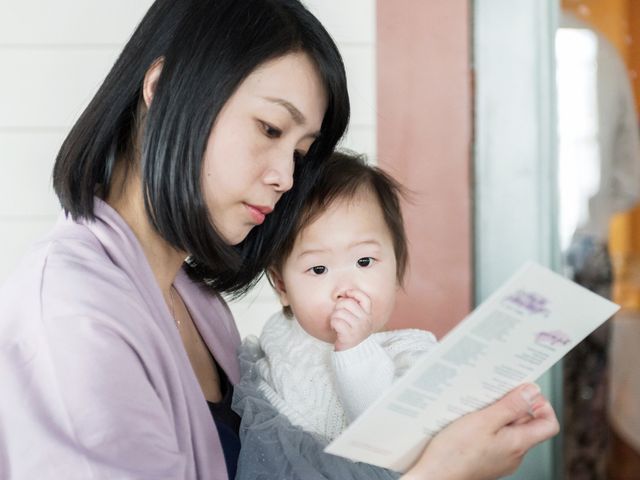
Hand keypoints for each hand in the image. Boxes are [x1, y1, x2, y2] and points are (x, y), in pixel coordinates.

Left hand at [330, 289, 372, 350]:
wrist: (352, 354)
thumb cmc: (351, 334)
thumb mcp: (357, 320)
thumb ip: (354, 309)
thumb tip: (342, 296)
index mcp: (368, 316)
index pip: (365, 299)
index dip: (355, 293)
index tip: (346, 294)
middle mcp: (365, 321)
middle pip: (348, 303)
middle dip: (338, 306)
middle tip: (337, 313)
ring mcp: (358, 328)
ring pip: (339, 312)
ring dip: (334, 317)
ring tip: (336, 323)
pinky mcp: (349, 335)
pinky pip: (336, 321)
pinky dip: (332, 324)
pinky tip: (334, 328)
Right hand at [401, 383, 558, 479]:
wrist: (434, 477)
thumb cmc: (454, 454)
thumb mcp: (483, 421)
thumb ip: (510, 406)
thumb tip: (532, 392)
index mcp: (518, 444)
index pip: (549, 424)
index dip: (542, 405)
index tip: (525, 393)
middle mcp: (514, 455)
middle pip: (528, 425)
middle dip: (514, 406)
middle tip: (495, 394)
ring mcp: (500, 459)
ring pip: (509, 431)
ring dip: (497, 415)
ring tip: (478, 407)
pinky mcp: (486, 460)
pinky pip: (494, 439)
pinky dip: (486, 426)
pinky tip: (469, 422)